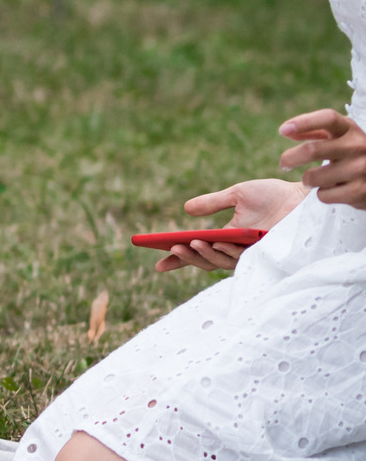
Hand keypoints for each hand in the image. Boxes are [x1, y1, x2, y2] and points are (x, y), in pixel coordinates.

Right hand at [153, 177, 307, 271]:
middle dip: (187, 257)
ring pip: (220, 262)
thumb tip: (186, 209)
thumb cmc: (273, 196)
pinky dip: (225, 251)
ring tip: (190, 243)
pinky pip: (240, 258)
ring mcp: (250, 254)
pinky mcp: (263, 255)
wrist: (302, 197)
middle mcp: (236, 249)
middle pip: (205, 261)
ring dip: (203, 254)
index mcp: (226, 236)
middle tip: (173, 248)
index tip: (158, 265)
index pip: (197, 252)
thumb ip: (213, 203)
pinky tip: (216, 242)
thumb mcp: (237, 195)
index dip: (177, 260)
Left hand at [280, 109, 365, 205]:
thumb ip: (313, 131)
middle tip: (284, 164)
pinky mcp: (360, 191)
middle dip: (290, 158)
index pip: (328, 119)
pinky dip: (322, 194)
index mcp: (350, 129)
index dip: (304, 122)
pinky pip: (323, 195)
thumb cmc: (351, 153)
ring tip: (315, 179)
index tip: (282, 130)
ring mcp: (361, 169)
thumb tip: (286, 131)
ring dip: (307, 180)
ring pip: (313, 177)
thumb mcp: (339, 137)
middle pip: (312, 150)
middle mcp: (358, 146)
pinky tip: (333, 190)